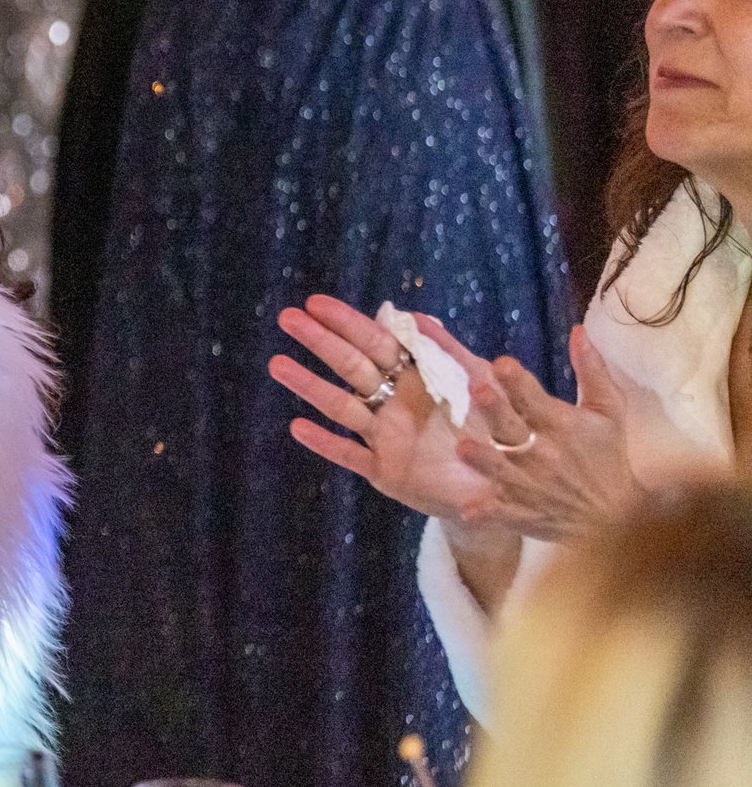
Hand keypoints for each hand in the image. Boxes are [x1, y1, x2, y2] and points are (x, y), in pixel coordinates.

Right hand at [270, 294, 502, 526]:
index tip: (316, 303)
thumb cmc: (495, 427)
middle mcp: (393, 402)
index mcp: (415, 377)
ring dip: (310, 385)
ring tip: (278, 364)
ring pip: (342, 407)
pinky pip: (350, 455)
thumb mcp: (482, 383)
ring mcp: (385, 436)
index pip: (375, 342)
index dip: (347, 322)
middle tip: (288, 318)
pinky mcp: (386, 471)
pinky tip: (297, 427)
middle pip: (351, 367)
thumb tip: (417, 316)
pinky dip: (325, 443)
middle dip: (320, 342)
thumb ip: (451, 352)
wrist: (507, 483)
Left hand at [448, 324, 647, 542]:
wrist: (616, 517)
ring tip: (464, 448)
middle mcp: (542, 452)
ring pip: (500, 469)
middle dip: (496, 410)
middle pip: (511, 427)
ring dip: (484, 459)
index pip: (534, 397)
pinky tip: (469, 511)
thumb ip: (592, 371)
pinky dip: (487, 513)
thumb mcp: (608, 412)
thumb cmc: (607, 457)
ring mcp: (530, 484)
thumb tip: (580, 331)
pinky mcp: (523, 512)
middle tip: (478, 390)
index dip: (518, 381)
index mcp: (560, 424)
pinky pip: (502, 512)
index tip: (502, 363)